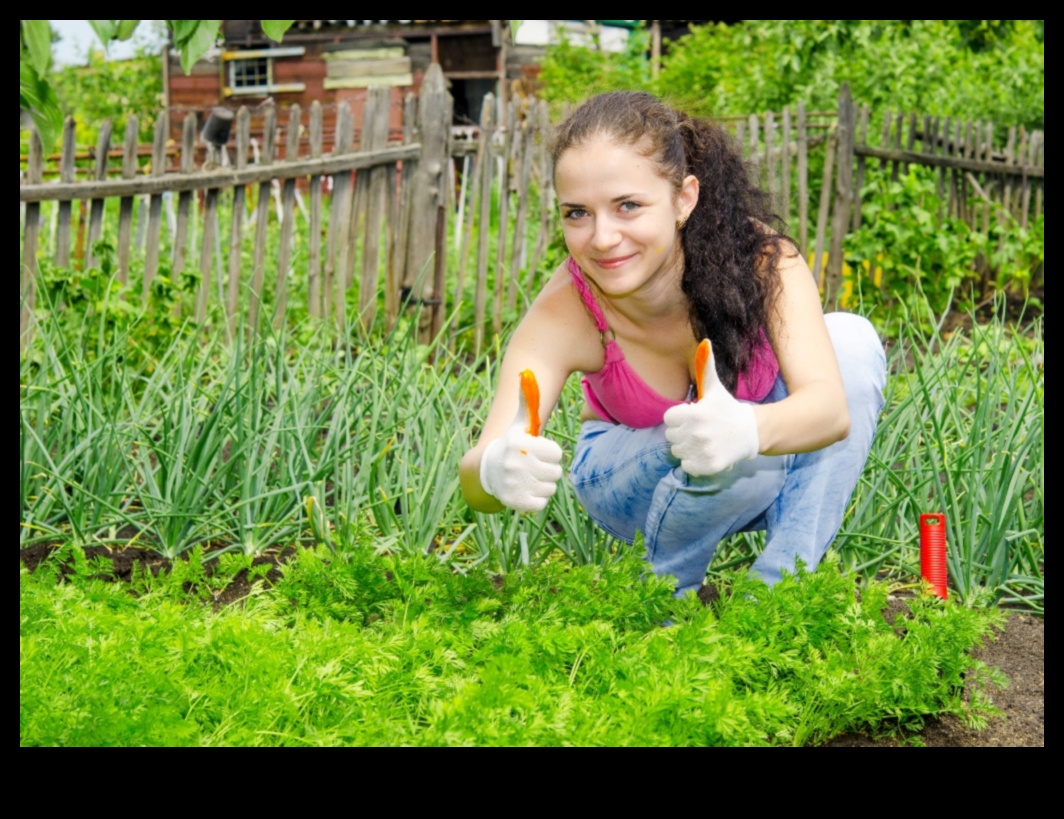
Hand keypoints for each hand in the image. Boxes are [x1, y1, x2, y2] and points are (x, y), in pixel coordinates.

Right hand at [479, 372, 562, 511]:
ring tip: (529, 478)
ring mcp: (512, 484)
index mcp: (518, 443)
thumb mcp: (519, 423)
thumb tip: (527, 373)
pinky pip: (541, 503)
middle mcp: (513, 463)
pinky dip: (537, 499)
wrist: (487, 470)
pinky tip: (526, 490)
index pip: (557, 453)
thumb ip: (526, 400)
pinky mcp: (513, 502)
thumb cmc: (512, 444)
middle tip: (535, 467)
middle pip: (556, 473)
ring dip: (543, 485)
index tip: (539, 452)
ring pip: (550, 489)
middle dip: (548, 470)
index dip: (551, 453)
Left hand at [663, 340, 759, 475]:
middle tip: (700, 429)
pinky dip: (694, 462)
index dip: (679, 418)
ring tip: (703, 441)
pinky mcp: (709, 466)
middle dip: (682, 433)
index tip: (692, 417)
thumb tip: (705, 342)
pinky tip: (706, 453)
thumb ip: (706, 367)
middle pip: (670, 437)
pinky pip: (686, 466)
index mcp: (695, 413)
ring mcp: (703, 450)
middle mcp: (697, 433)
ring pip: (677, 452)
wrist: (751, 432)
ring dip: (687, 448)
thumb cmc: (727, 409)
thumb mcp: (715, 388)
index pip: (668, 419)